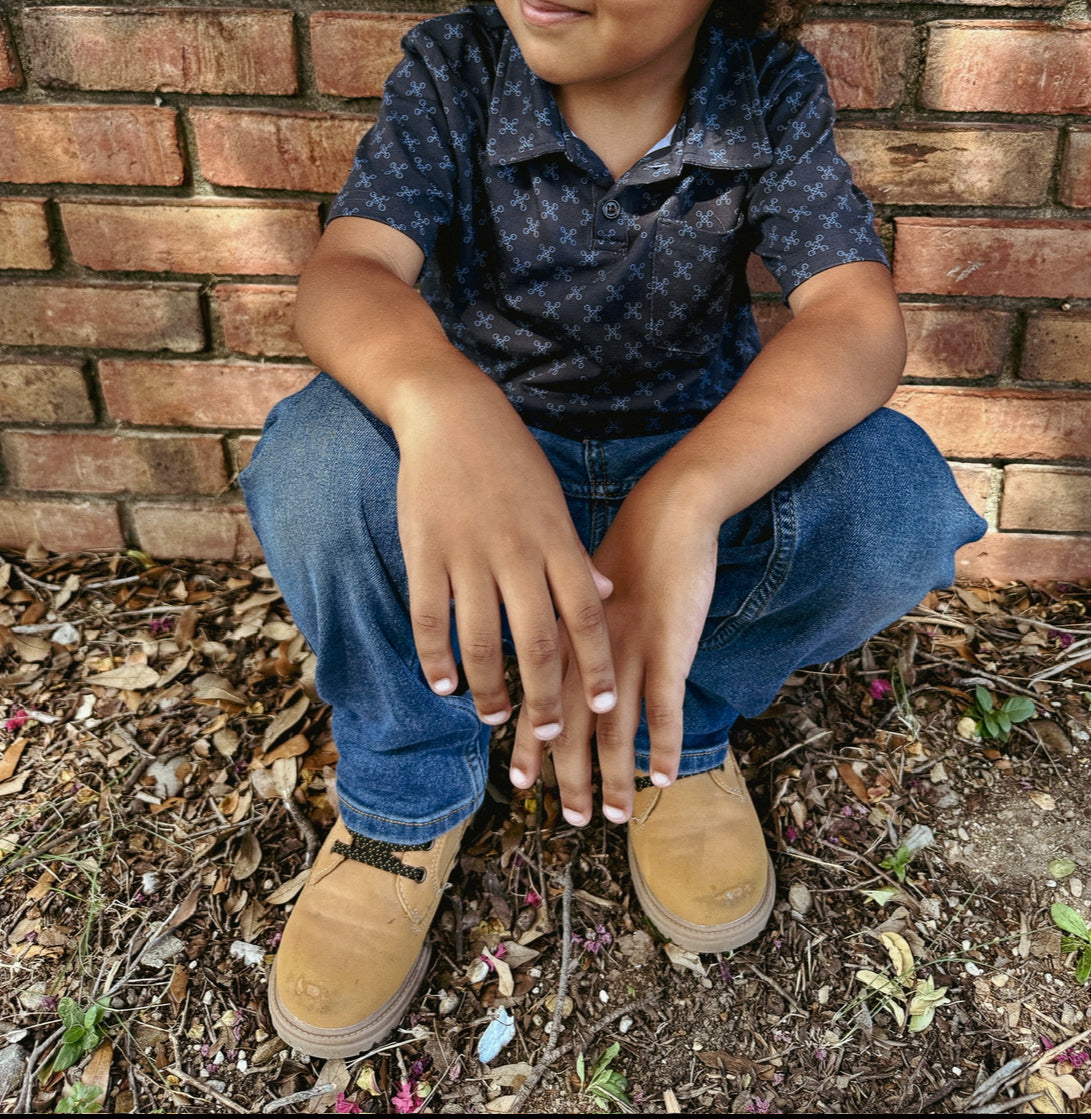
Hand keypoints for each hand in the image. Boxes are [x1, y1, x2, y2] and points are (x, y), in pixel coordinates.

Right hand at [395, 370, 616, 736]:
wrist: (452, 414)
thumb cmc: (511, 460)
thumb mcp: (554, 503)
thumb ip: (573, 557)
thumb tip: (605, 599)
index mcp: (554, 540)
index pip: (584, 617)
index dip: (594, 667)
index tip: (602, 708)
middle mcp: (515, 553)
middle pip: (535, 642)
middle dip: (545, 698)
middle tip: (552, 737)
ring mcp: (466, 554)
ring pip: (480, 641)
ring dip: (490, 689)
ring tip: (496, 716)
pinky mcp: (424, 552)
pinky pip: (429, 618)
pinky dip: (436, 659)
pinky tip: (444, 686)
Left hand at [509, 481, 719, 822]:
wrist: (668, 510)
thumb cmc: (629, 546)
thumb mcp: (582, 585)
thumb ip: (566, 623)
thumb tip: (553, 653)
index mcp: (564, 634)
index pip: (539, 697)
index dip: (530, 742)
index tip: (518, 782)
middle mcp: (588, 649)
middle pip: (571, 725)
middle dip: (569, 775)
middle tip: (569, 819)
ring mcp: (628, 650)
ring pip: (615, 727)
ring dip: (613, 777)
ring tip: (614, 816)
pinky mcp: (667, 645)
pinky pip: (663, 707)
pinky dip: (663, 745)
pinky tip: (664, 777)